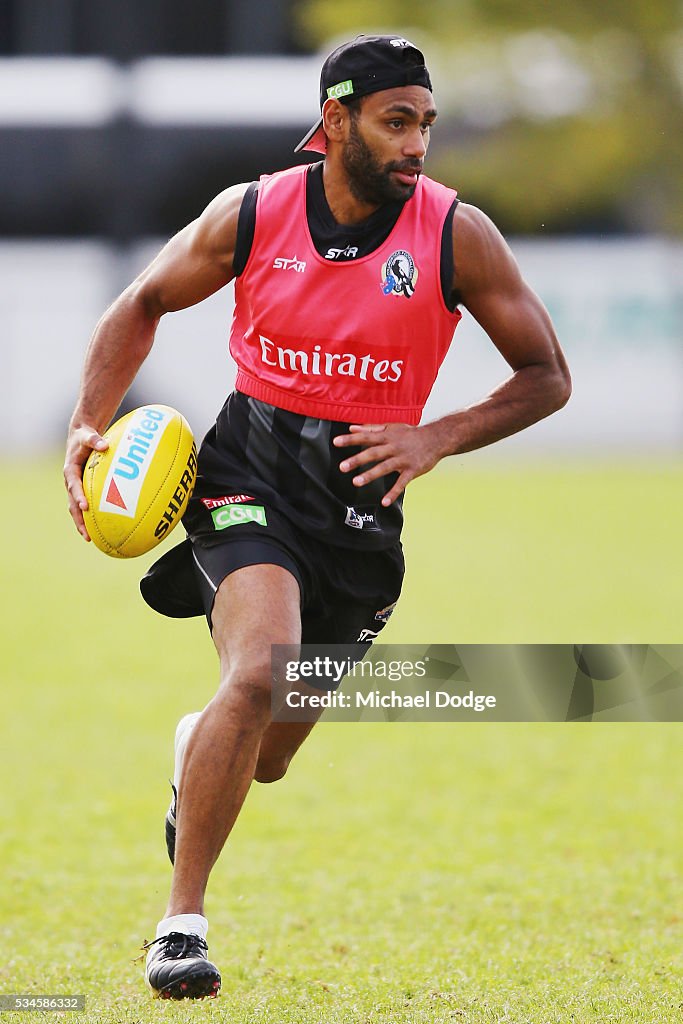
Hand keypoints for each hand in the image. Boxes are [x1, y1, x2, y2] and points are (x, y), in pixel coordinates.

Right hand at [63, 425, 108, 539]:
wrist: (79, 437)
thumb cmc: (85, 437)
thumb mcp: (88, 436)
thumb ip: (95, 440)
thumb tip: (105, 445)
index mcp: (70, 471)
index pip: (73, 485)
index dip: (79, 496)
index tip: (85, 506)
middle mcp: (71, 482)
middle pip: (73, 505)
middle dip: (79, 520)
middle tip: (86, 534)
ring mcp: (76, 488)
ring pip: (76, 509)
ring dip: (82, 523)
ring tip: (90, 539)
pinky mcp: (82, 490)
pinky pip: (85, 505)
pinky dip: (90, 516)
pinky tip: (101, 527)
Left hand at [333, 422, 441, 506]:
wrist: (436, 439)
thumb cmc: (411, 433)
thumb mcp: (392, 427)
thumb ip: (371, 428)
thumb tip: (352, 428)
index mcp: (387, 436)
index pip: (366, 437)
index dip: (351, 439)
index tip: (336, 442)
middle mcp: (394, 447)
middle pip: (373, 453)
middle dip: (357, 459)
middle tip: (342, 466)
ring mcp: (403, 459)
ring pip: (385, 467)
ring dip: (371, 475)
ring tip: (356, 482)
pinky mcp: (412, 470)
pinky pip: (402, 483)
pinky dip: (394, 492)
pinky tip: (384, 502)